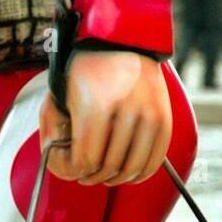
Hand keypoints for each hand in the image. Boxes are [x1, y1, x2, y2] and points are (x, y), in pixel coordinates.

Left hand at [42, 51, 170, 186]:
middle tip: (85, 175)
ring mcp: (150, 115)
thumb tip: (59, 161)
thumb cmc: (88, 69)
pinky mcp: (165, 120)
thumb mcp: (63, 94)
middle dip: (93, 176)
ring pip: (132, 167)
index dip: (76, 171)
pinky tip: (127, 174)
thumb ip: (55, 127)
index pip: (86, 159)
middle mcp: (127, 111)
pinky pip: (154, 160)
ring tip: (104, 175)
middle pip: (109, 166)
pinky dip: (140, 173)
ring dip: (116, 178)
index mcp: (97, 106)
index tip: (71, 169)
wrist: (123, 42)